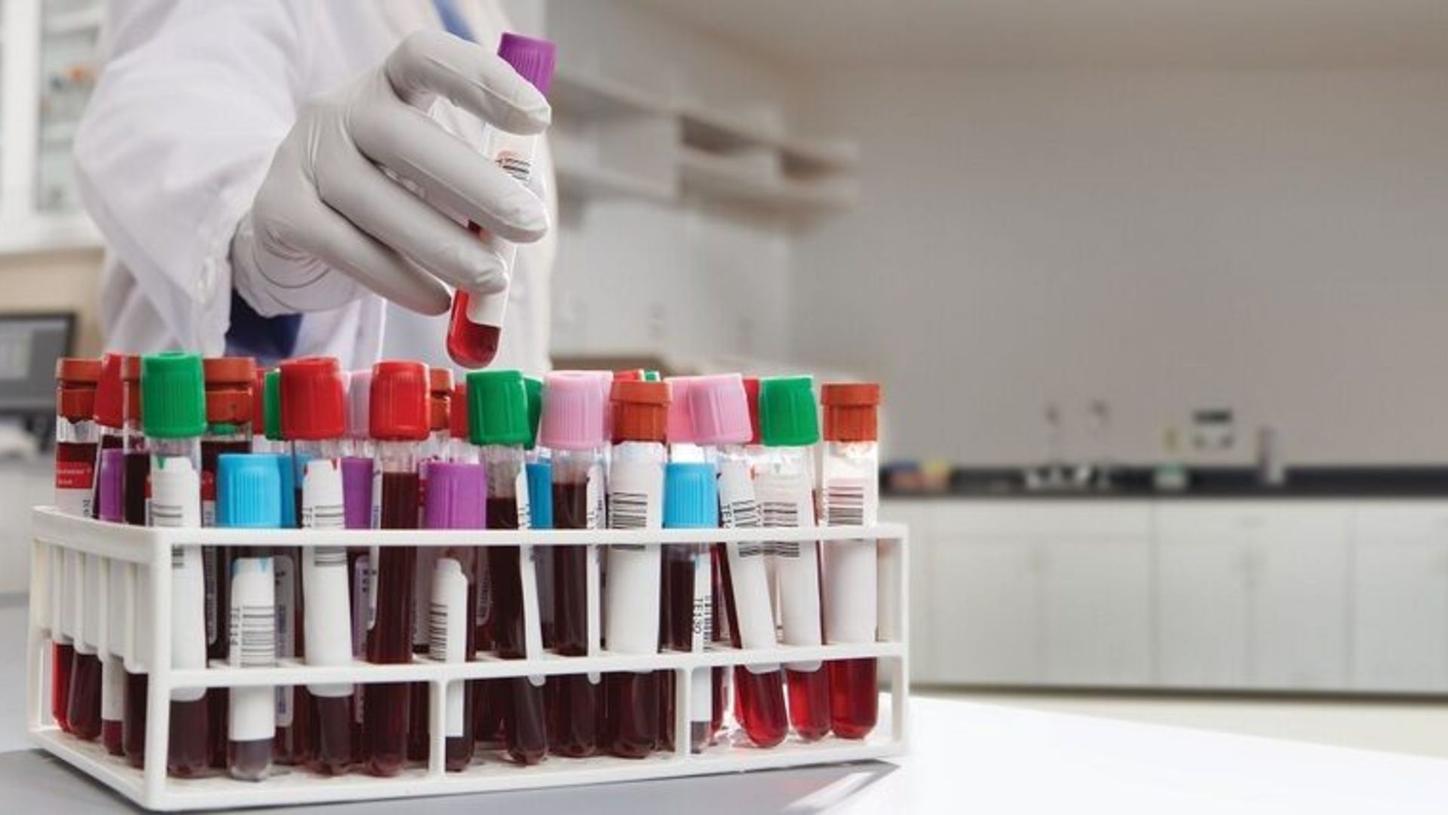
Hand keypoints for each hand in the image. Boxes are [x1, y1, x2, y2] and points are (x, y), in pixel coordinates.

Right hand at [231, 30, 549, 316]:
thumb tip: (529, 208)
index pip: (427, 58)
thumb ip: (479, 185)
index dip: (482, 81)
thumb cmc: (389, 193)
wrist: (297, 227)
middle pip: (405, 138)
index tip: (538, 119)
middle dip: (477, 186)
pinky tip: (439, 301)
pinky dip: (399, 280)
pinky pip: (346, 249)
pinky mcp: (281, 211)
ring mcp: (303, 157)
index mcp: (388, 86)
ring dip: (444, 246)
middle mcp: (340, 110)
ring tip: (493, 279)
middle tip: (531, 227)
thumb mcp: (433, 176)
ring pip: (377, 203)